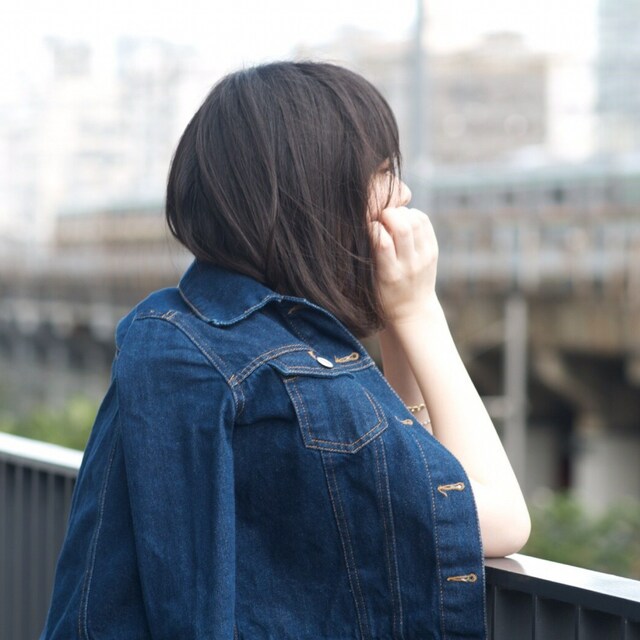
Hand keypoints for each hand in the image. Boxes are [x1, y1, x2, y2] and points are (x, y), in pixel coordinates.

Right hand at [369, 206, 439, 325]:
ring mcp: (424, 258)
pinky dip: (413, 215)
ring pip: (415, 221)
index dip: (373, 227)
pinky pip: (424, 222)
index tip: (368, 226)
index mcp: (390, 275)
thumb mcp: (371, 281)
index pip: (382, 242)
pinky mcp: (433, 251)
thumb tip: (366, 223)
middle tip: (381, 216)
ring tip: (392, 217)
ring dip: (401, 212)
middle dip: (388, 214)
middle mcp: (409, 265)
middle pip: (402, 228)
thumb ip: (370, 256)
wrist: (413, 309)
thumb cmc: (384, 295)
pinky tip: (404, 220)